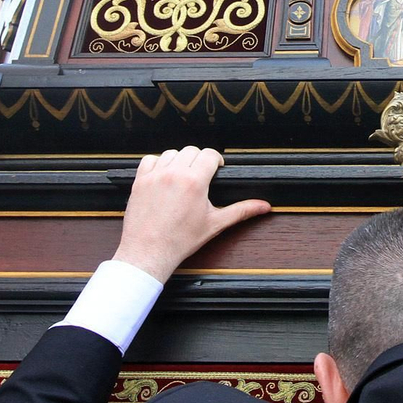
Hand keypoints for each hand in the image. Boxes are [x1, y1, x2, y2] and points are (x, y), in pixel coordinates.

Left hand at [113, 146, 269, 281]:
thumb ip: (241, 211)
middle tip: (201, 175)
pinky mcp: (140, 181)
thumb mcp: (215, 224)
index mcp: (194, 182)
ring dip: (179, 160)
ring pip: (171, 153)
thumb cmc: (179, 241)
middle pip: (191, 150)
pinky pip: (150, 159)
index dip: (216, 160)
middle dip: (199, 160)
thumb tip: (262, 206)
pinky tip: (163, 176)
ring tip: (183, 177)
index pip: (210, 154)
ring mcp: (155, 176)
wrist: (149, 252)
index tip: (216, 169)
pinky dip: (158, 163)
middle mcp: (174, 174)